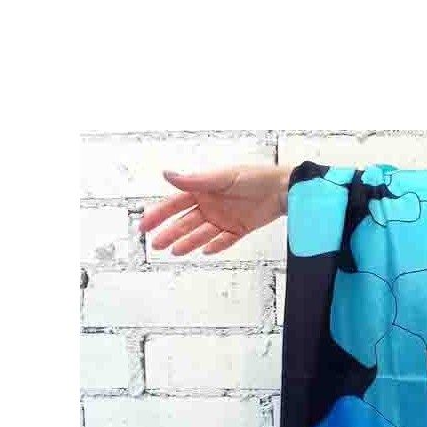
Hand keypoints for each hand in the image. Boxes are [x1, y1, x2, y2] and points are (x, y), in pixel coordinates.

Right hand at [140, 164, 290, 255]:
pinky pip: (224, 241)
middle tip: (156, 245)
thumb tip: (167, 175)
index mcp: (203, 190)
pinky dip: (215, 246)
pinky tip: (204, 251)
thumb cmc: (254, 176)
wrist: (282, 189)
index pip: (175, 204)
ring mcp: (224, 218)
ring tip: (175, 251)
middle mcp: (211, 205)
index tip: (145, 225)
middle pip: (185, 222)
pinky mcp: (239, 229)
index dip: (159, 215)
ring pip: (201, 234)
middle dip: (170, 233)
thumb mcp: (222, 177)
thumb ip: (194, 180)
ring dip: (188, 242)